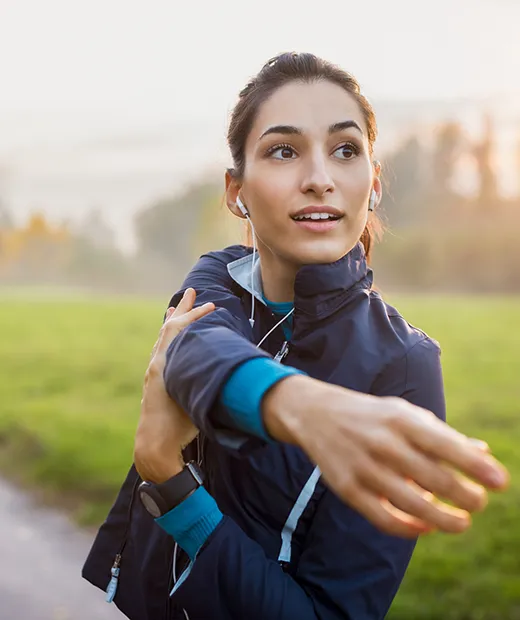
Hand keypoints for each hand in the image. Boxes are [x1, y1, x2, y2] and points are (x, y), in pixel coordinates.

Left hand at [134, 289, 214, 483]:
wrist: (154, 446)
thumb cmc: (178, 425)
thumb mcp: (198, 398)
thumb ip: (211, 380)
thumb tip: (237, 366)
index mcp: (164, 363)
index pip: (179, 329)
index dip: (195, 315)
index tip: (212, 306)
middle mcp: (156, 363)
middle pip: (169, 327)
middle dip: (183, 309)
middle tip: (191, 292)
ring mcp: (154, 372)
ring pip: (163, 339)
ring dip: (173, 322)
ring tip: (175, 309)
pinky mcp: (155, 382)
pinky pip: (162, 350)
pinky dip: (169, 338)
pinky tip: (171, 339)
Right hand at [263, 375, 508, 537]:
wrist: (314, 413)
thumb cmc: (370, 415)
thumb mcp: (404, 414)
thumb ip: (442, 435)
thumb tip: (483, 455)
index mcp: (401, 419)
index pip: (446, 445)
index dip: (476, 466)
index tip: (500, 482)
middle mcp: (383, 443)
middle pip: (435, 479)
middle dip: (466, 496)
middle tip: (479, 503)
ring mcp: (363, 467)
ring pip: (412, 505)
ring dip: (445, 520)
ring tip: (462, 523)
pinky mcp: (347, 489)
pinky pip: (384, 518)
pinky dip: (410, 528)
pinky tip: (426, 526)